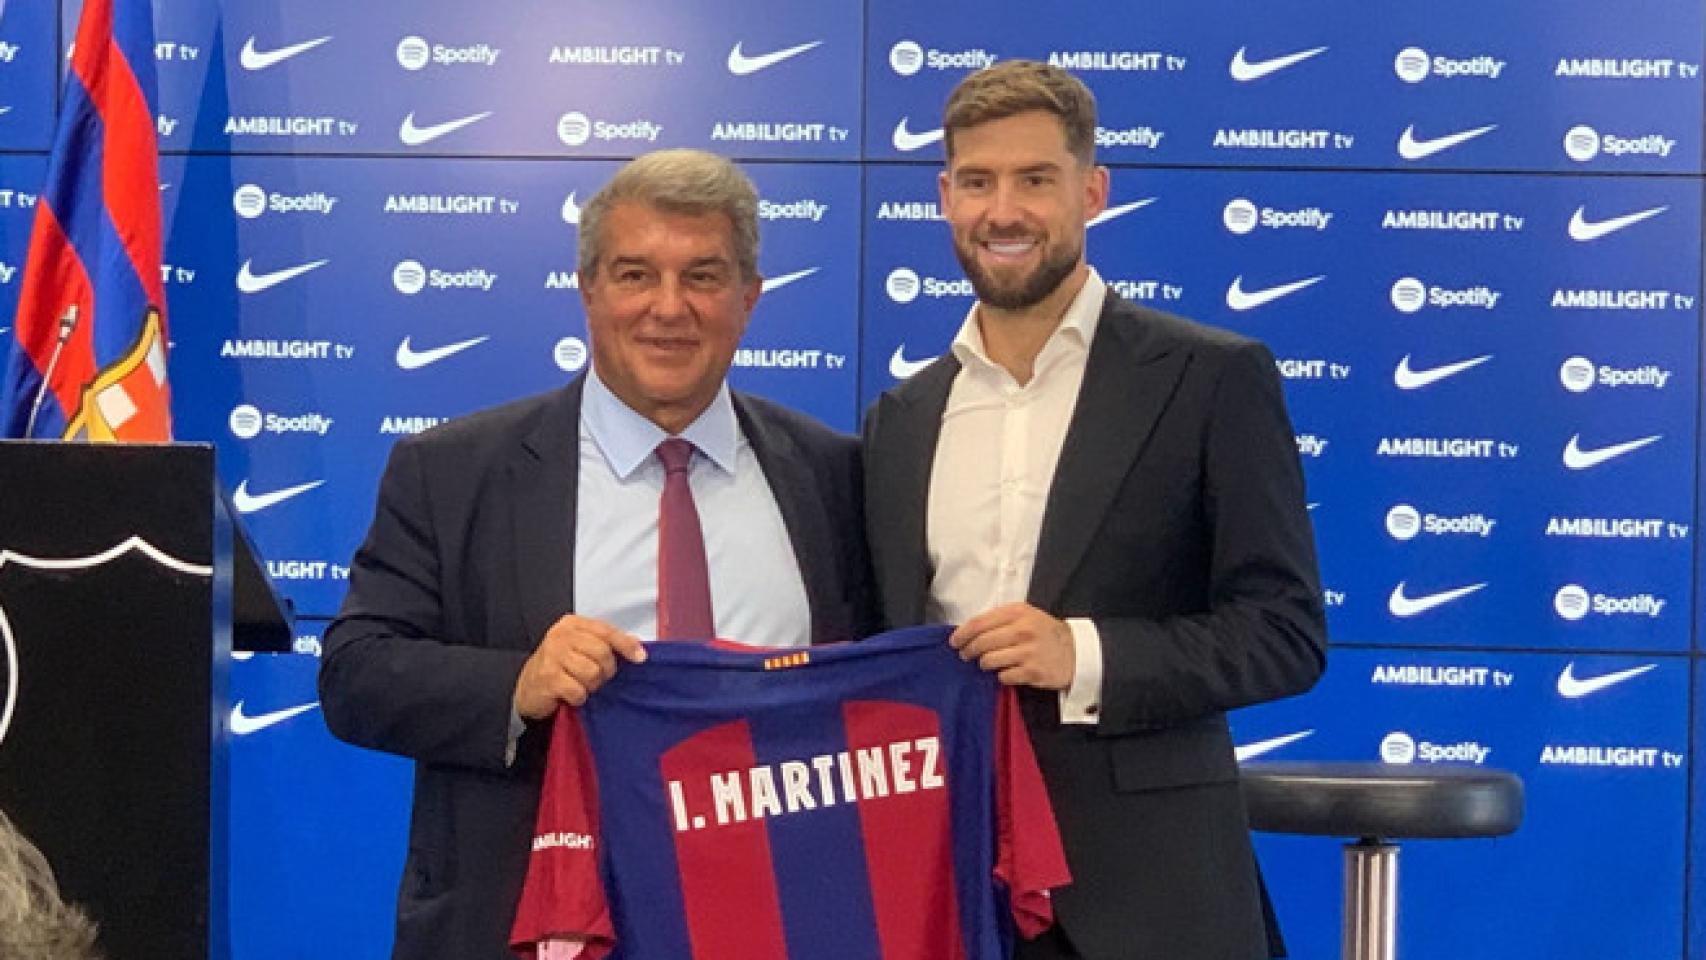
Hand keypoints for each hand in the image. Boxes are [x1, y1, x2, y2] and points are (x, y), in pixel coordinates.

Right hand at [514, 615, 646, 718]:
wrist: (527, 688)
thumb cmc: (558, 666)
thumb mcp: (580, 648)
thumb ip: (605, 642)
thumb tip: (636, 643)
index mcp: (572, 624)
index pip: (606, 631)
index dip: (626, 645)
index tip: (640, 658)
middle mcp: (561, 636)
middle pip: (602, 652)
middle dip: (606, 670)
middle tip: (598, 677)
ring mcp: (552, 656)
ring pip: (592, 673)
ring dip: (592, 685)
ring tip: (581, 684)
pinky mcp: (548, 678)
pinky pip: (578, 690)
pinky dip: (579, 696)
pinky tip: (570, 694)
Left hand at [949, 603, 1074, 689]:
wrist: (1076, 652)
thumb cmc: (1045, 633)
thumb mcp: (1026, 616)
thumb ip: (1000, 620)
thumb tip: (968, 631)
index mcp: (1018, 613)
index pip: (979, 623)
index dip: (962, 634)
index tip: (955, 641)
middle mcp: (1022, 630)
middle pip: (981, 643)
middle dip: (969, 651)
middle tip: (966, 655)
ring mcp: (1028, 652)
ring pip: (989, 661)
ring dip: (984, 664)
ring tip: (987, 663)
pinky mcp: (1032, 672)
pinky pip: (1003, 676)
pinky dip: (1001, 676)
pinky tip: (1006, 672)